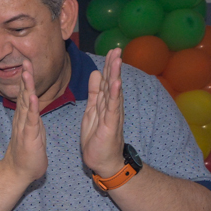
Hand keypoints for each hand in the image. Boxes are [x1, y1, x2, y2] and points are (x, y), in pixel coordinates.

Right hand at [1, 60, 47, 185]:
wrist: (18, 173)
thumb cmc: (27, 156)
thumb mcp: (33, 133)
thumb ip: (32, 120)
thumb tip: (34, 111)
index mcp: (25, 118)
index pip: (25, 95)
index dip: (27, 80)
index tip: (28, 64)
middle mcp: (22, 119)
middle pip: (23, 94)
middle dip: (25, 77)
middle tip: (25, 60)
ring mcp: (24, 126)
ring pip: (25, 103)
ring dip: (26, 86)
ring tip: (26, 71)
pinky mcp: (28, 136)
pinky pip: (30, 119)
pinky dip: (31, 106)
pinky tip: (31, 96)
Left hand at [82, 47, 125, 178]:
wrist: (103, 161)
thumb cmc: (98, 138)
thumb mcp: (92, 111)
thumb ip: (94, 93)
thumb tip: (95, 74)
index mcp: (105, 103)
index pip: (106, 81)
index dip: (108, 66)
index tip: (110, 51)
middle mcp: (111, 106)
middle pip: (112, 83)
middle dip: (113, 66)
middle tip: (116, 49)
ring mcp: (112, 115)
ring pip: (113, 92)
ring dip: (115, 75)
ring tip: (117, 60)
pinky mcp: (110, 125)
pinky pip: (112, 107)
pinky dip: (114, 94)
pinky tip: (116, 82)